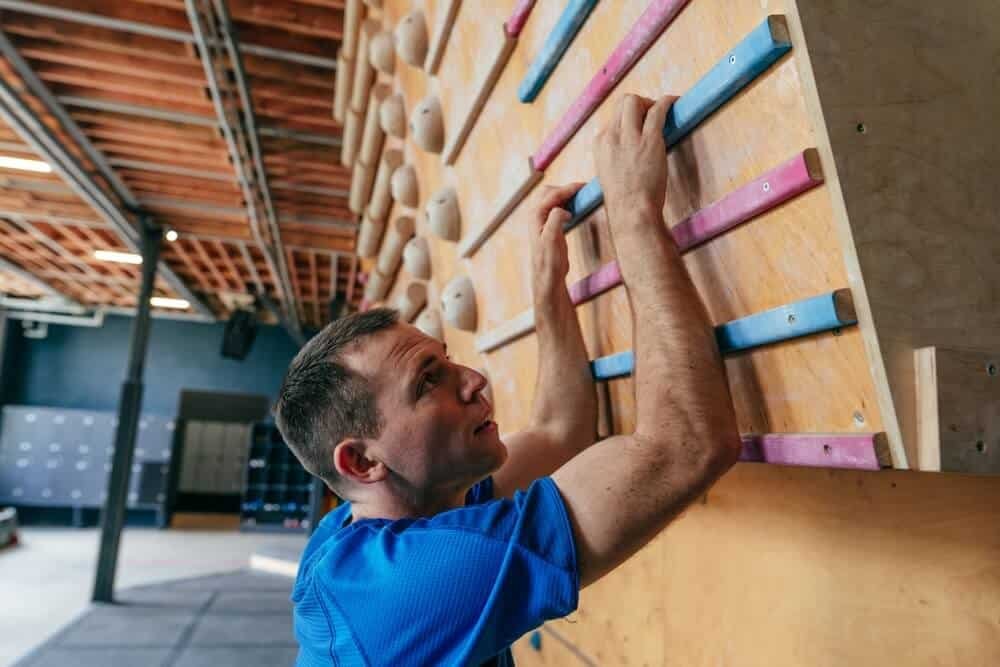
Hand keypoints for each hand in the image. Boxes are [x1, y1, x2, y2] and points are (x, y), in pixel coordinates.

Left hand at [530, 182, 583, 300]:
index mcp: (536, 215)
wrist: (548, 278)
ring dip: (565, 195)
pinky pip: (555, 207)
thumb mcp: (552, 240)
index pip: (553, 194)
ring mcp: (540, 220)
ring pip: (552, 198)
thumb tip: (563, 209)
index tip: (585, 186)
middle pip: (550, 191)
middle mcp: (535, 215)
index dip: (569, 188)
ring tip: (580, 198)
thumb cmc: (550, 261)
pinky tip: (575, 210)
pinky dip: (565, 204)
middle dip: (566, 189)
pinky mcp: (547, 226)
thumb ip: (555, 220)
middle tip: (583, 191)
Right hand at [594, 94, 674, 228]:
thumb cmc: (624, 200)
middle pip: (622, 104)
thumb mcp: (609, 174)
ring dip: (650, 102)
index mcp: (600, 144)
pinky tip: (675, 101)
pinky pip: (657, 110)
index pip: (613, 119)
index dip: (628, 120)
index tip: (639, 126)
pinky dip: (667, 102)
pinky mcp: (650, 140)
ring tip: (661, 111)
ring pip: (635, 101)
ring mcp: (630, 137)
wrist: (631, 212)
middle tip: (650, 115)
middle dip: (638, 104)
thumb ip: (615, 157)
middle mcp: (612, 137)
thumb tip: (628, 150)